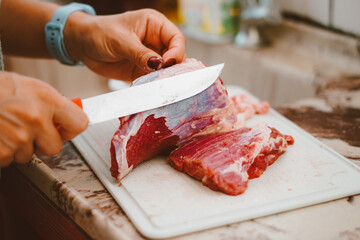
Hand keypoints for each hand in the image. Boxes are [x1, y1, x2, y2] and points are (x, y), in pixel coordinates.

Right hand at [0, 72, 87, 166]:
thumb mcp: (28, 86)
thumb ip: (50, 103)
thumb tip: (66, 118)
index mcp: (47, 99)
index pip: (80, 123)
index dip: (71, 129)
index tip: (64, 130)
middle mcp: (36, 119)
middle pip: (55, 147)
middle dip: (42, 143)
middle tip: (28, 130)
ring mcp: (19, 138)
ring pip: (30, 155)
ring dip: (19, 146)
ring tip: (5, 128)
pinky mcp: (3, 152)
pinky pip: (10, 160)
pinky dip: (3, 152)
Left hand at [64, 9, 185, 80]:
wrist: (82, 45)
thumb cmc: (99, 32)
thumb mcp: (120, 40)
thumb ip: (140, 53)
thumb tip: (159, 64)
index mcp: (155, 24)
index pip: (176, 38)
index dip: (177, 51)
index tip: (168, 63)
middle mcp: (156, 41)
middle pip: (176, 56)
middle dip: (173, 67)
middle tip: (166, 77)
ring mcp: (150, 57)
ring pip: (167, 70)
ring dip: (164, 78)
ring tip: (158, 84)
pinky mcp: (143, 71)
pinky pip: (154, 80)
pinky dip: (154, 85)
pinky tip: (150, 89)